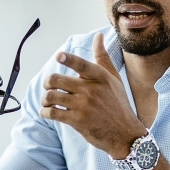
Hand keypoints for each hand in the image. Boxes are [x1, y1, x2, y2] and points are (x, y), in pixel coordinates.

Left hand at [40, 33, 147, 158]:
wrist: (125, 134)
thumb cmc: (118, 103)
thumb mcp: (114, 79)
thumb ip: (102, 57)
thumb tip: (98, 36)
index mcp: (100, 77)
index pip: (81, 64)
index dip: (68, 59)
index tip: (58, 56)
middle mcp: (91, 90)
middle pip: (56, 80)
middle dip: (47, 83)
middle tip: (49, 87)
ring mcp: (83, 106)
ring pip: (51, 96)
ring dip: (45, 99)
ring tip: (48, 101)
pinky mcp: (77, 121)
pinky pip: (52, 113)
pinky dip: (45, 112)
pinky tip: (48, 112)